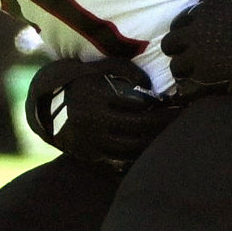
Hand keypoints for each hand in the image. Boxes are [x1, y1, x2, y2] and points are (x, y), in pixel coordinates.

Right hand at [24, 56, 179, 168]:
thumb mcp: (98, 69)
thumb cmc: (80, 82)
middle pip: (140, 128)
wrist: (48, 106)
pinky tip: (153, 148)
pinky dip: (139, 156)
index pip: (138, 106)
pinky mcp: (90, 157)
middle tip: (184, 118)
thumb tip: (151, 87)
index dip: (162, 107)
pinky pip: (121, 161)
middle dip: (165, 124)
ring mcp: (91, 143)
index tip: (180, 104)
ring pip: (133, 147)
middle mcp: (93, 123)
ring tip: (172, 134)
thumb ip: (125, 71)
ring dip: (155, 142)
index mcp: (96, 99)